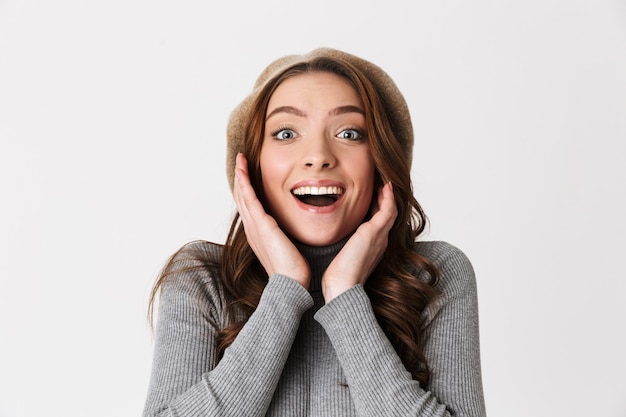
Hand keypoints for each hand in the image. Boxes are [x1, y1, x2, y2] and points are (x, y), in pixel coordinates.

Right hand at [233, 153, 309, 288]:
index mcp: (258, 233)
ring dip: (240, 176)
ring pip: (243, 195)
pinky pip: (249, 198)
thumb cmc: (293, 269)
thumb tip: (295, 230)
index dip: (247, 189)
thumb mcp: (288, 247)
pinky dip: (244, 182)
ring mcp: (254, 226)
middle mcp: (252, 228)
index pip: (250, 206)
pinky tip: (243, 171)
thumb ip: (287, 236)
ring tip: (240, 161)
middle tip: (240, 162)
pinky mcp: (260, 224)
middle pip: (242, 198)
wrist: (291, 282)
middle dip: (240, 178)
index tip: (248, 175)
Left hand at [322, 182, 397, 301]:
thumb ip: (340, 246)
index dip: (377, 208)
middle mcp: (379, 240)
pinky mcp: (375, 232)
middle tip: (379, 185)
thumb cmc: (338, 277)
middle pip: (387, 215)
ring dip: (388, 195)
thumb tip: (328, 237)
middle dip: (384, 200)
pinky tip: (386, 186)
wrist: (342, 286)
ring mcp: (380, 236)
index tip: (372, 196)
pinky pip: (388, 209)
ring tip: (383, 182)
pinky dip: (388, 197)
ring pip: (391, 210)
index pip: (378, 223)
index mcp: (372, 247)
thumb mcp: (340, 256)